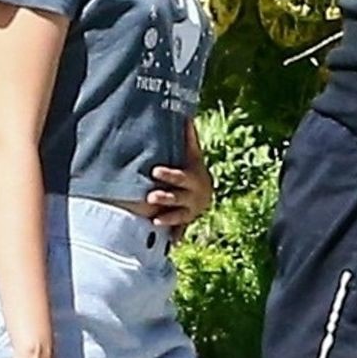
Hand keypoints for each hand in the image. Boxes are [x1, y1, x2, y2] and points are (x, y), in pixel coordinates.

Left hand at [148, 120, 212, 241]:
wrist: (206, 193)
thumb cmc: (193, 170)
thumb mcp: (193, 155)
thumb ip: (188, 139)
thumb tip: (184, 114)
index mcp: (194, 178)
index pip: (181, 176)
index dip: (169, 175)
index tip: (154, 171)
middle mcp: (194, 196)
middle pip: (179, 197)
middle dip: (166, 196)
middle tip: (150, 196)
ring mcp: (190, 211)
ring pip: (179, 215)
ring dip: (167, 217)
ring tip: (154, 219)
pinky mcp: (185, 222)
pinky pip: (180, 231)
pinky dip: (175, 236)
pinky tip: (170, 243)